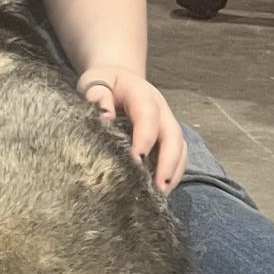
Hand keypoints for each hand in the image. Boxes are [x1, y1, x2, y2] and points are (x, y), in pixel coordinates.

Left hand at [77, 66, 186, 193]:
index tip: (136, 160)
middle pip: (172, 135)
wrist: (117, 78)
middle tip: (157, 188)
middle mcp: (160, 108)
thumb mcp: (94, 82)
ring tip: (161, 195)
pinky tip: (160, 190)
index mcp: (141, 93)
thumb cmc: (103, 83)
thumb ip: (98, 95)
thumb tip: (105, 117)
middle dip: (167, 163)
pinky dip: (172, 172)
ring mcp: (166, 123)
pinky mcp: (166, 136)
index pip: (148, 115)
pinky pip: (177, 155)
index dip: (145, 137)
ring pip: (179, 148)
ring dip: (173, 172)